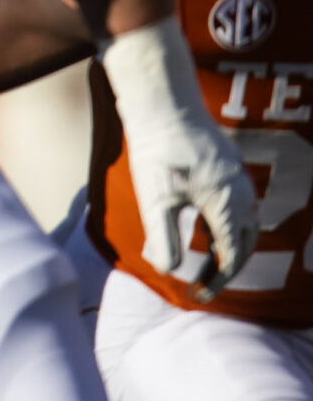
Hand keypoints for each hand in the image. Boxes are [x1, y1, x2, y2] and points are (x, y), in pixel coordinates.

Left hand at [102, 17, 258, 298]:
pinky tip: (205, 227)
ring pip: (243, 224)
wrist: (163, 103)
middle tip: (204, 285)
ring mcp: (238, 179)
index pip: (232, 256)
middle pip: (244, 243)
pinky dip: (225, 225)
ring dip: (227, 247)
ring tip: (205, 262)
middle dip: (226, 268)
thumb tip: (168, 272)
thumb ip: (164, 237)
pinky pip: (237, 206)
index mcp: (228, 206)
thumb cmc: (158, 151)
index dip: (217, 281)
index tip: (198, 297)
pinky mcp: (228, 168)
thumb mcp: (155, 199)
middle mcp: (242, 194)